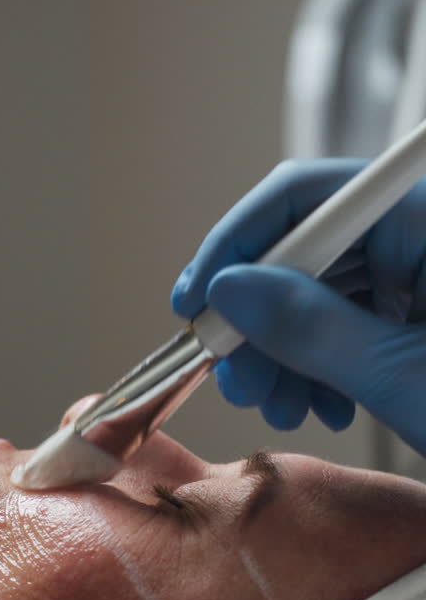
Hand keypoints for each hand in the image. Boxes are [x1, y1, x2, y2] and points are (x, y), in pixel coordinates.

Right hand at [172, 159, 425, 454]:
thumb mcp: (407, 378)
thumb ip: (313, 329)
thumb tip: (231, 291)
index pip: (310, 193)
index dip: (239, 243)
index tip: (197, 302)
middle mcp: (424, 232)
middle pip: (309, 247)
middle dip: (259, 317)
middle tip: (237, 381)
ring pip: (322, 291)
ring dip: (285, 351)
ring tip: (282, 406)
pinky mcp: (424, 312)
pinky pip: (352, 320)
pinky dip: (322, 364)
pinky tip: (324, 405)